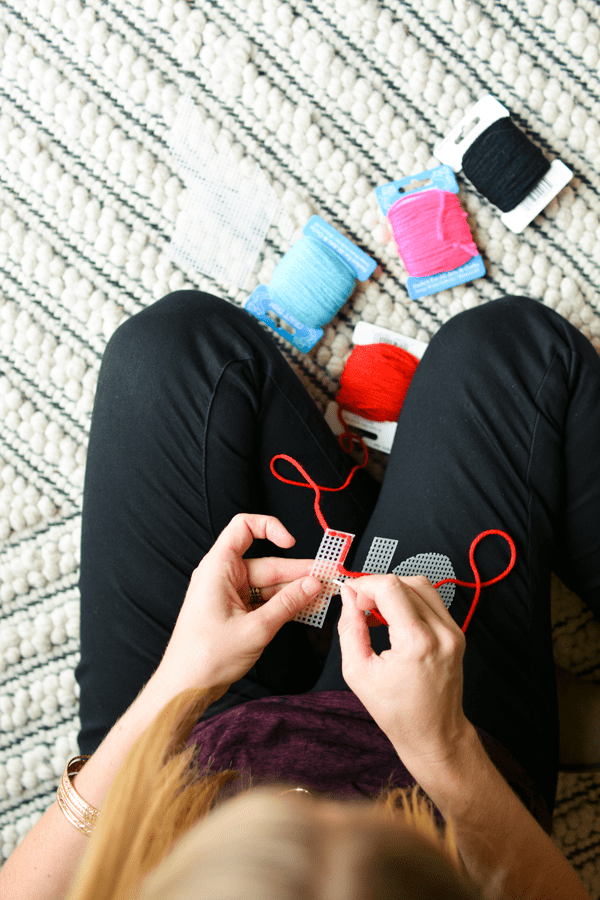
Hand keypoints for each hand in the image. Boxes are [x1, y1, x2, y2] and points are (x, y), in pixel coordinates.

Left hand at [155, 513, 320, 695]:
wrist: (185, 687)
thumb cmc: (206, 657)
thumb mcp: (256, 629)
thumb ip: (288, 604)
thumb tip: (313, 584)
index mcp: (218, 568)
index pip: (243, 527)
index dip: (270, 528)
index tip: (292, 543)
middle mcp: (223, 576)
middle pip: (267, 563)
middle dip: (298, 571)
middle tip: (328, 577)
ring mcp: (229, 594)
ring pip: (269, 584)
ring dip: (295, 590)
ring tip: (324, 595)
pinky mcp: (235, 611)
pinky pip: (265, 600)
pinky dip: (284, 604)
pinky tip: (307, 608)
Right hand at [337, 574, 469, 777]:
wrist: (434, 734)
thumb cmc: (397, 712)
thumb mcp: (358, 672)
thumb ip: (349, 628)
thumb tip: (347, 596)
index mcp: (417, 643)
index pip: (390, 587)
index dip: (364, 585)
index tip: (350, 595)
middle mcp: (441, 633)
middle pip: (405, 582)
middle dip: (376, 587)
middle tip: (360, 606)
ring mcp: (453, 632)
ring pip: (421, 586)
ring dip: (394, 590)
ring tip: (377, 612)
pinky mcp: (457, 633)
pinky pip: (431, 601)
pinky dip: (409, 601)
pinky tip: (394, 619)